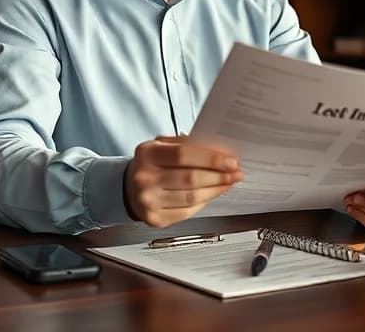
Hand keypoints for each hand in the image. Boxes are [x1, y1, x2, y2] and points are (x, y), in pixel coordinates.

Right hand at [124, 136, 243, 227]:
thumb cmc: (152, 164)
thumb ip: (189, 144)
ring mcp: (148, 201)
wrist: (128, 187)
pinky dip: (205, 202)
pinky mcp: (155, 219)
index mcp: (147, 154)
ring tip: (228, 183)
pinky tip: (212, 194)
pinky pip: (188, 211)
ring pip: (192, 197)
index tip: (231, 160)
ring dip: (216, 190)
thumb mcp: (163, 146)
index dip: (211, 158)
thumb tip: (221, 150)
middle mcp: (144, 178)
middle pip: (190, 178)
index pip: (184, 155)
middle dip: (219, 176)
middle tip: (236, 173)